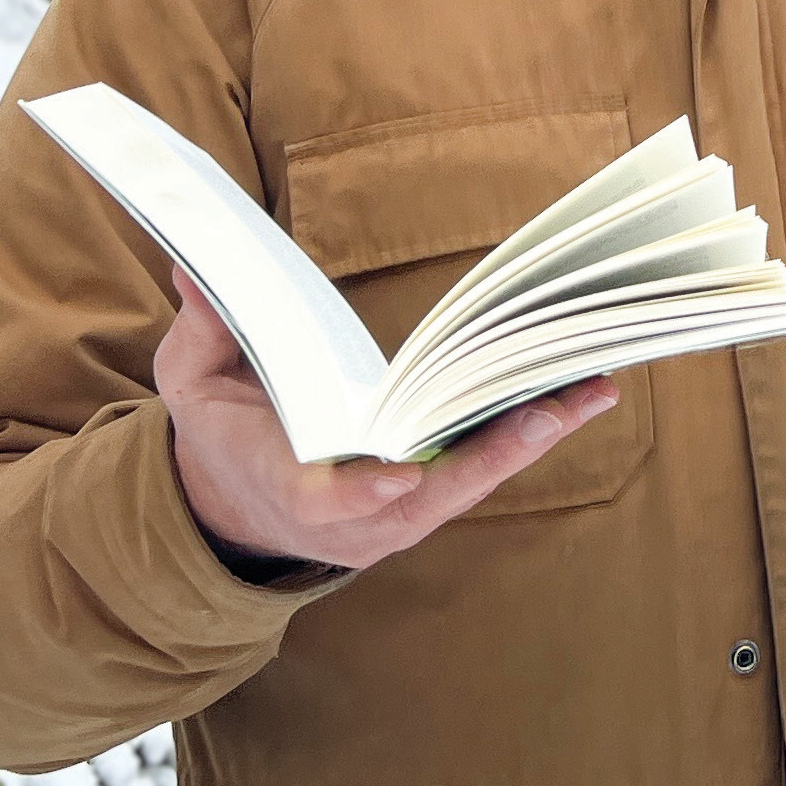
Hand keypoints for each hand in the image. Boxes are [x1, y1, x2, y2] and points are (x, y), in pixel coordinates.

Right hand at [154, 276, 615, 575]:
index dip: (363, 492)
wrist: (238, 508)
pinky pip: (485, 470)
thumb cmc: (222, 435)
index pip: (326, 499)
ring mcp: (398, 517)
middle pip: (432, 496)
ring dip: (534, 438)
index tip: (398, 475)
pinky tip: (580, 394)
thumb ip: (204, 331)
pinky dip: (531, 435)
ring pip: (473, 482)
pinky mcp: (428, 503)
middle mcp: (355, 519)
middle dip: (492, 455)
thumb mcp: (193, 383)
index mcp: (290, 490)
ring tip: (592, 389)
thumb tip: (195, 266)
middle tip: (547, 412)